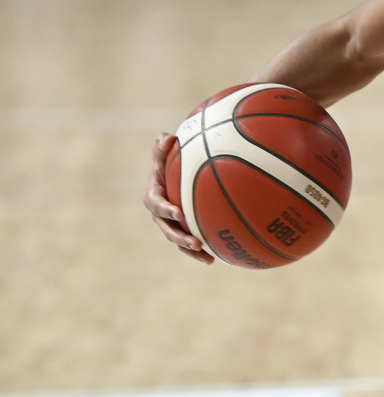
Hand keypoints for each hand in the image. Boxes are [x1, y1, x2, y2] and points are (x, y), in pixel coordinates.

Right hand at [143, 132, 212, 263]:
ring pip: (178, 240)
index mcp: (154, 196)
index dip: (166, 210)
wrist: (172, 174)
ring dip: (191, 250)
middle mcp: (160, 213)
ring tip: (207, 257)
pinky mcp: (183, 228)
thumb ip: (161, 146)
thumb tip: (167, 137)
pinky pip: (190, 242)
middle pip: (167, 229)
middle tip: (196, 242)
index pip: (156, 204)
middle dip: (180, 237)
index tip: (178, 213)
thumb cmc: (168, 161)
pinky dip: (201, 251)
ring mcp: (171, 223)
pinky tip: (216, 258)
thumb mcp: (162, 153)